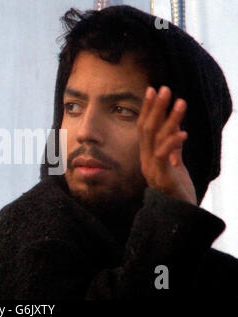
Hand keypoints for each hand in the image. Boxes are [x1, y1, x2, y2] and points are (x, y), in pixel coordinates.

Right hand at [137, 86, 196, 205]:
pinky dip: (173, 144)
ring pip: (156, 140)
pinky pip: (164, 158)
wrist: (178, 216)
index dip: (147, 109)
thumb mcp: (175, 164)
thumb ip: (173, 147)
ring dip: (169, 120)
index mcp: (147, 156)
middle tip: (164, 88)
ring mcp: (153, 169)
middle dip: (155, 108)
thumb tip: (177, 128)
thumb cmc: (177, 190)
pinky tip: (183, 132)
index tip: (152, 90)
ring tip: (181, 102)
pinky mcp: (163, 178)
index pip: (144, 128)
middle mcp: (146, 160)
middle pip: (147, 130)